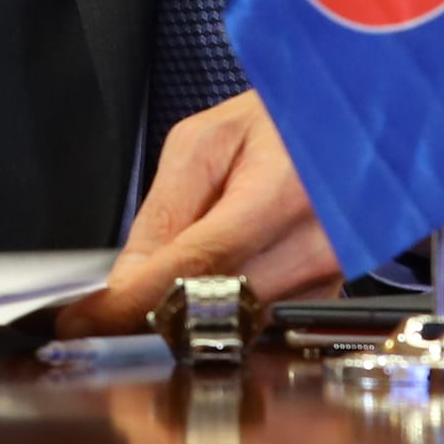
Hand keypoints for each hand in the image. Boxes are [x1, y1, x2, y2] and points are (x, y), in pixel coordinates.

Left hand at [62, 92, 341, 331]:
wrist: (360, 122)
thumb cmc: (287, 117)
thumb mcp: (206, 141)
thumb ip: (163, 213)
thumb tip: (126, 282)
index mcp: (283, 192)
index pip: (194, 269)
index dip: (131, 302)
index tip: (83, 320)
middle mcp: (317, 244)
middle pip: (213, 310)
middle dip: (154, 311)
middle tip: (112, 306)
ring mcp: (331, 277)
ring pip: (234, 325)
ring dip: (191, 313)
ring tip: (173, 274)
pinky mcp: (331, 295)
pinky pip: (259, 322)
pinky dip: (226, 309)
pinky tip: (217, 277)